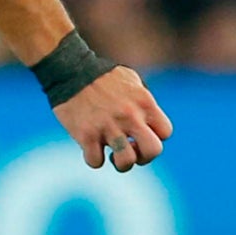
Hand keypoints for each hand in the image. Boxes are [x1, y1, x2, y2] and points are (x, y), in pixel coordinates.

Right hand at [52, 66, 172, 172]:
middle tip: (131, 150)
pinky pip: (96, 161)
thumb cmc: (101, 76)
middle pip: (153, 151)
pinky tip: (91, 148)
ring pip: (126, 162)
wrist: (70, 70)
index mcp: (144, 103)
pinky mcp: (86, 135)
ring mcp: (108, 127)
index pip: (165, 132)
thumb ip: (143, 102)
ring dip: (120, 163)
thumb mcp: (131, 81)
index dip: (155, 137)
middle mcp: (129, 116)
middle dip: (144, 157)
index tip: (140, 134)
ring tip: (111, 155)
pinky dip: (94, 158)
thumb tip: (147, 120)